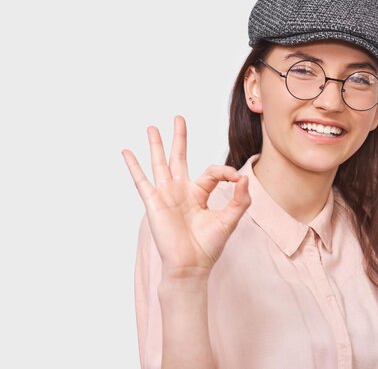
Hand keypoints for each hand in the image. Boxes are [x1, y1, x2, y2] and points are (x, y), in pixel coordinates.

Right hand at [122, 115, 250, 278]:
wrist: (190, 266)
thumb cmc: (208, 247)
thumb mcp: (230, 220)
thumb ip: (240, 199)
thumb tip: (244, 178)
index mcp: (199, 194)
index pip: (211, 172)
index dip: (225, 172)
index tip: (236, 178)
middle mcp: (181, 191)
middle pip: (180, 158)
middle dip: (179, 138)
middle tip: (179, 118)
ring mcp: (166, 195)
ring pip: (160, 163)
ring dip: (156, 145)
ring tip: (152, 127)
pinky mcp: (154, 202)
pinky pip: (141, 180)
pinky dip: (134, 166)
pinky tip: (127, 152)